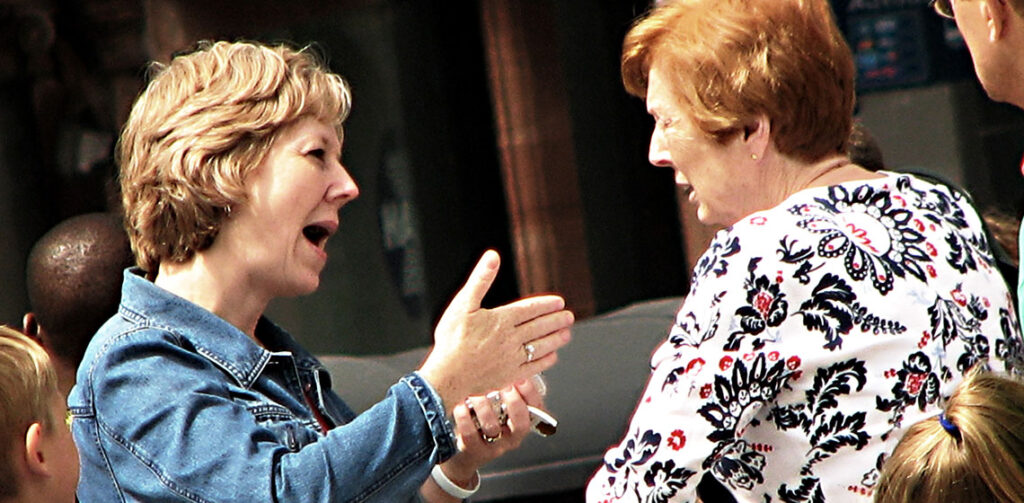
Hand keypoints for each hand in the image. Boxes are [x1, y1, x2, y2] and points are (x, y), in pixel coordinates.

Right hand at [419, 250, 572, 411]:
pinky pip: (534, 367)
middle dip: (556, 320)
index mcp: (501, 319)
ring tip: (566, 334)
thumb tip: (492, 256)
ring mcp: (512, 358)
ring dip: (555, 339)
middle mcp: (511, 338)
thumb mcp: (462, 304)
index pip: (530, 309)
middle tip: (569, 317)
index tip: (559, 302)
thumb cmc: (452, 340)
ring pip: (540, 346)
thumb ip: (481, 279)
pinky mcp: (510, 375)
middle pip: (540, 327)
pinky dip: (545, 360)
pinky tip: (552, 357)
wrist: (448, 374)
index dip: (546, 305)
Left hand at [442, 378, 544, 479]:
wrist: (464, 452)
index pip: (536, 409)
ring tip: (474, 393)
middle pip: (521, 424)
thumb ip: (507, 385)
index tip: (521, 378)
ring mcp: (494, 446)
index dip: (530, 393)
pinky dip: (464, 417)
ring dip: (483, 406)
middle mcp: (511, 436)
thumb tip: (510, 362)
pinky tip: (460, 406)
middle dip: (513, 402)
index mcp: (522, 421)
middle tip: (503, 386)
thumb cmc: (483, 420)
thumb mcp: (499, 403)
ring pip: (492, 427)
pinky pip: (470, 435)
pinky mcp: (474, 450)